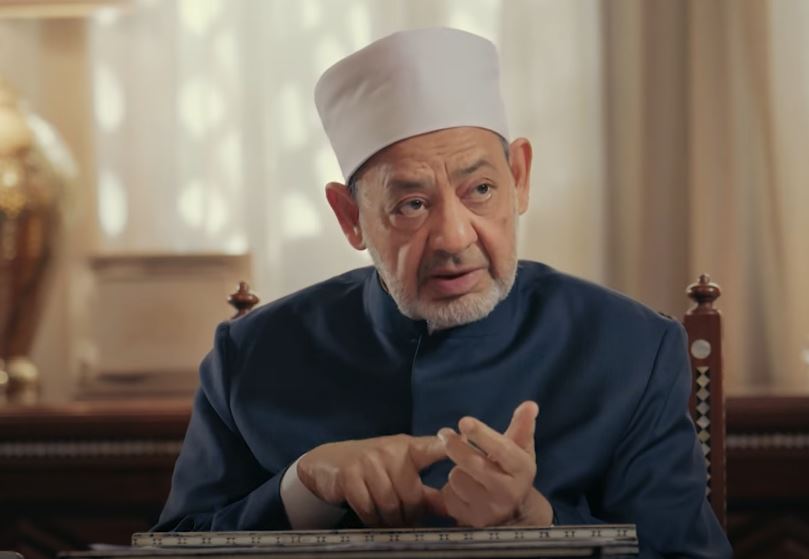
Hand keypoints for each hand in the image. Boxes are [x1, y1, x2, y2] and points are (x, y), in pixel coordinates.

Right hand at [297, 434, 446, 526]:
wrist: (328, 463)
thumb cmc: (373, 469)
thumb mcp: (400, 472)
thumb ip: (426, 491)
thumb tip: (455, 509)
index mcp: (409, 447)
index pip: (434, 447)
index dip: (450, 449)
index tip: (467, 449)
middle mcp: (391, 450)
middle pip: (411, 494)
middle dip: (410, 515)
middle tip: (406, 523)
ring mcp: (369, 460)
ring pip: (389, 504)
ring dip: (390, 520)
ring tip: (390, 523)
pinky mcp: (350, 474)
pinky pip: (368, 507)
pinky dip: (371, 519)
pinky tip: (372, 519)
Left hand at [436, 401, 552, 527]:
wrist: (514, 514)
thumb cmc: (512, 472)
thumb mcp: (521, 450)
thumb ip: (522, 426)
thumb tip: (530, 404)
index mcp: (522, 470)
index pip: (501, 450)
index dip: (482, 435)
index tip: (464, 421)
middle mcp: (507, 492)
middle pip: (473, 464)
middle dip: (455, 446)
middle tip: (445, 433)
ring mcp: (489, 509)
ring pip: (457, 478)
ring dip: (456, 469)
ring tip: (465, 468)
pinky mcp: (472, 521)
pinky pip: (449, 496)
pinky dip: (450, 488)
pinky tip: (461, 487)